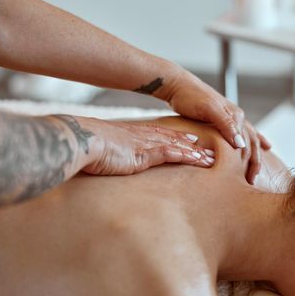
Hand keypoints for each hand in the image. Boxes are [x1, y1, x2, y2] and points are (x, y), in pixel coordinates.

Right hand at [81, 120, 214, 175]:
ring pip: (178, 146)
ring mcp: (146, 144)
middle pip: (175, 140)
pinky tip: (198, 159)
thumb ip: (113, 154)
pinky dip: (186, 156)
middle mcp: (144, 137)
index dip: (179, 140)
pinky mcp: (145, 153)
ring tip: (211, 159)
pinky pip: (171, 153)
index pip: (162, 137)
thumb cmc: (88, 146)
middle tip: (210, 151)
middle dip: (193, 147)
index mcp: (135, 135)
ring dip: (195, 153)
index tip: (192, 143)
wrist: (83, 139)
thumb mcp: (104, 150)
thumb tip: (111, 160)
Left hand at [159, 69, 270, 183]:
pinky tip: (265, 145)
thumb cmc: (190, 97)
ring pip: (249, 139)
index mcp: (236, 116)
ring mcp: (230, 118)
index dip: (250, 162)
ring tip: (257, 171)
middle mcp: (237, 117)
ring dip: (254, 155)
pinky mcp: (222, 119)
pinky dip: (254, 140)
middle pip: (251, 143)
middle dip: (254, 163)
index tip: (248, 180)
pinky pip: (242, 132)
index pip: (248, 144)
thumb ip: (226, 125)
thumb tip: (241, 144)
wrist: (177, 85)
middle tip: (251, 182)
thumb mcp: (208, 109)